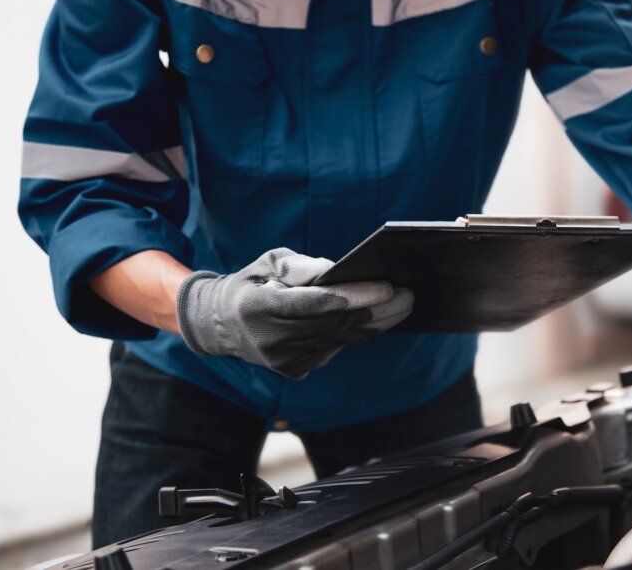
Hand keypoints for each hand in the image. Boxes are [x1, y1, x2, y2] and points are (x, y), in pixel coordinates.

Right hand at [175, 248, 412, 378]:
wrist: (222, 324)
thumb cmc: (253, 283)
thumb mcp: (269, 262)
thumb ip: (301, 267)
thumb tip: (337, 271)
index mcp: (259, 307)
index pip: (316, 304)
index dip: (355, 297)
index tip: (388, 287)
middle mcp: (271, 339)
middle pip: (336, 325)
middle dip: (377, 310)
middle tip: (409, 296)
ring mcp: (283, 360)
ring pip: (341, 340)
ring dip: (376, 324)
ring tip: (403, 306)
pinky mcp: (294, 370)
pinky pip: (334, 349)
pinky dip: (357, 334)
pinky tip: (379, 320)